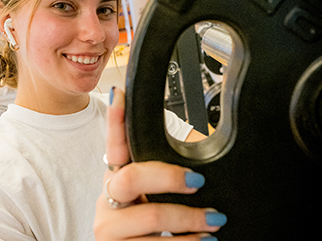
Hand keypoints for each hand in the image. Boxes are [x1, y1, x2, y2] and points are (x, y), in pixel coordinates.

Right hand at [94, 88, 226, 239]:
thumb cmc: (145, 224)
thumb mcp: (149, 197)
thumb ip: (160, 177)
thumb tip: (196, 160)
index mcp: (116, 178)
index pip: (114, 144)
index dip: (115, 119)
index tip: (120, 93)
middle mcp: (107, 199)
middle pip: (131, 177)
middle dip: (169, 177)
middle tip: (197, 180)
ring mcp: (109, 227)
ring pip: (151, 215)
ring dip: (189, 219)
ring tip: (213, 220)